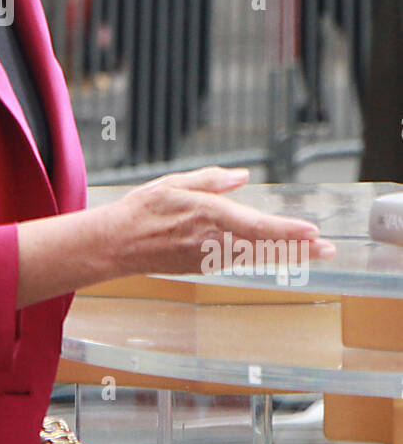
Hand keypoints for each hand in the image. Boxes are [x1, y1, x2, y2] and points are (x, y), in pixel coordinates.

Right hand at [92, 165, 335, 282]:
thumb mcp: (175, 183)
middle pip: (264, 248)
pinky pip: (241, 262)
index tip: (311, 231)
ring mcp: (209, 258)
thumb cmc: (142, 210)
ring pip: (257, 258)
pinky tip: (279, 255)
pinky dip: (263, 258)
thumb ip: (211, 180)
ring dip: (287, 255)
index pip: (256, 226)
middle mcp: (212, 241)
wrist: (116, 244)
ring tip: (314, 252)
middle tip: (328, 249)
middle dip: (299, 249)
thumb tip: (241, 176)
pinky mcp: (204, 267)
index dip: (287, 231)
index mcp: (207, 215)